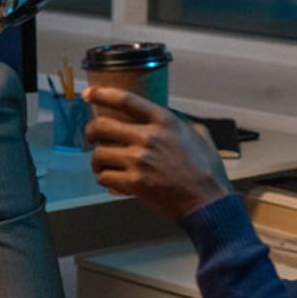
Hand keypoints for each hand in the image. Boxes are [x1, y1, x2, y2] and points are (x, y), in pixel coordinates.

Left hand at [83, 86, 232, 218]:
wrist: (209, 203)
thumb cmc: (207, 171)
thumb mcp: (200, 135)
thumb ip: (181, 123)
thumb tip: (172, 117)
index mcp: (164, 122)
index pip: (125, 100)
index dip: (101, 94)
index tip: (88, 94)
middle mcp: (148, 138)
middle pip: (101, 126)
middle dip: (90, 131)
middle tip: (91, 136)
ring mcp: (139, 161)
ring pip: (98, 153)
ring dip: (97, 159)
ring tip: (102, 163)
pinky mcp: (134, 183)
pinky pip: (104, 176)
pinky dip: (103, 178)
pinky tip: (110, 179)